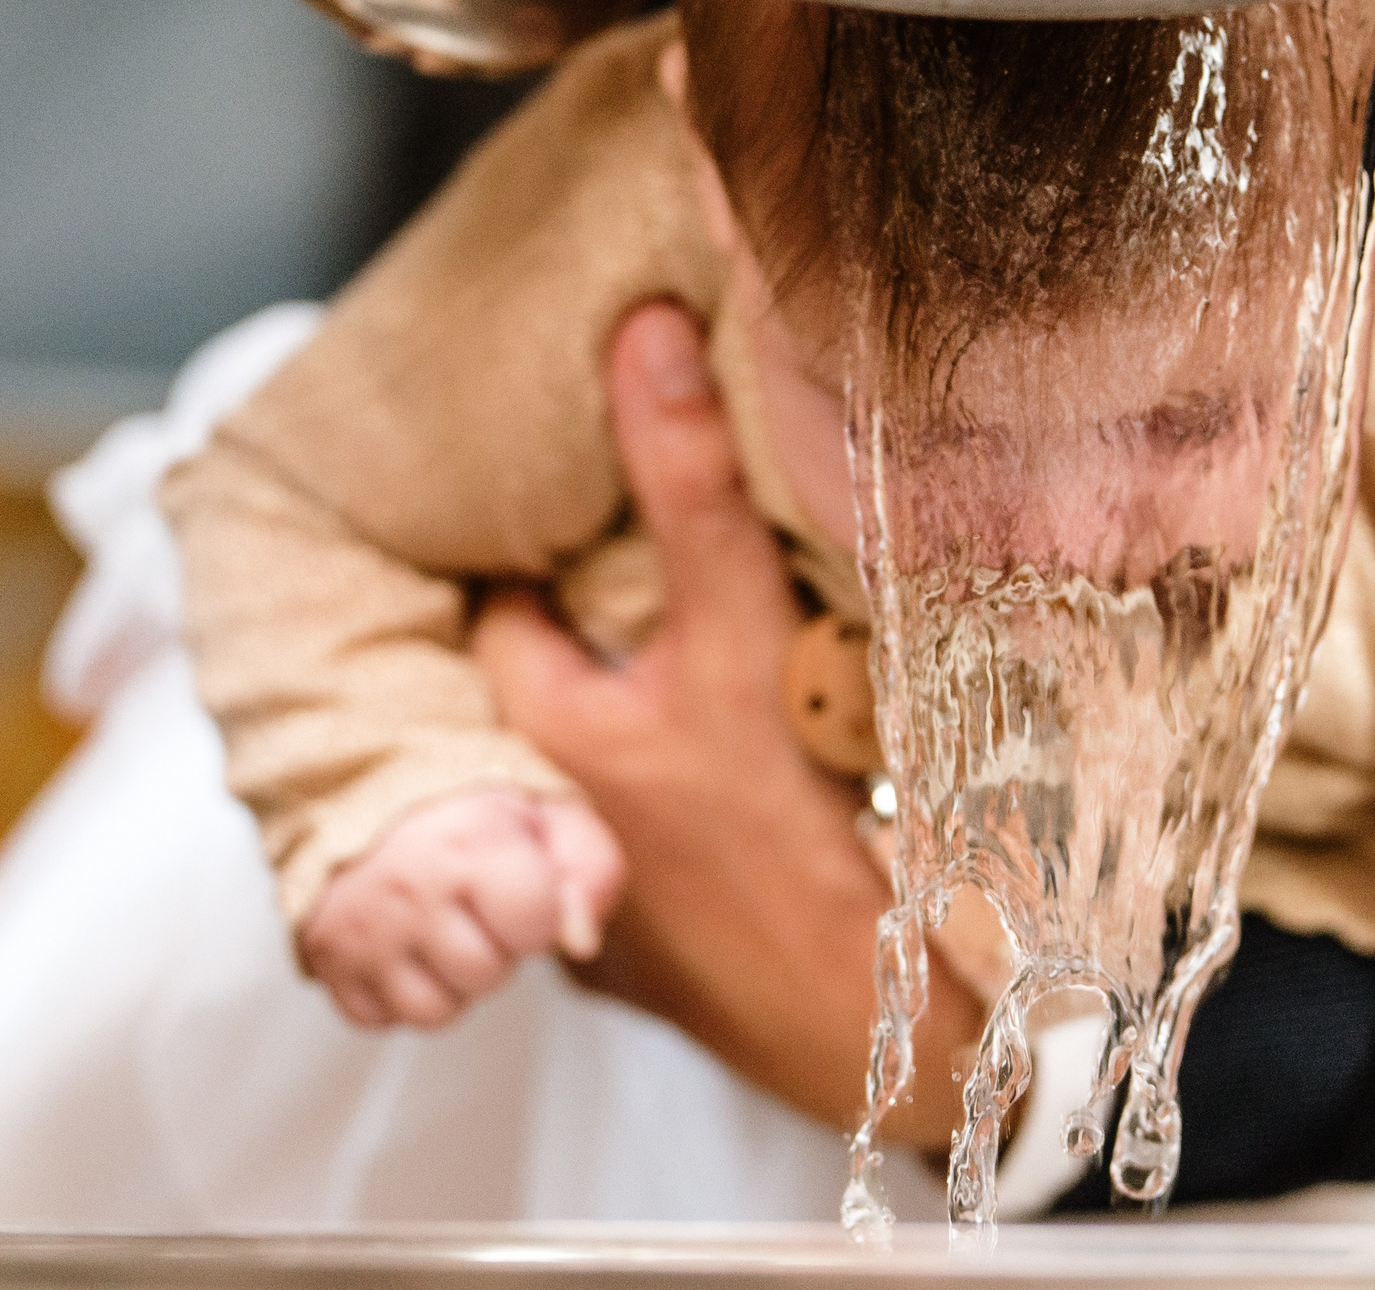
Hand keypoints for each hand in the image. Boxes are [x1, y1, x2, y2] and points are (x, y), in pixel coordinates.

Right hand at [300, 788, 624, 1029]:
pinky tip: (404, 946)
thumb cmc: (465, 806)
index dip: (539, 915)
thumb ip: (590, 868)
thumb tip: (581, 941)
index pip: (535, 928)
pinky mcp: (327, 959)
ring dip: (449, 981)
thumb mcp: (549, 810)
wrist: (364, 784)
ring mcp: (363, 930)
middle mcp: (409, 891)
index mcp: (469, 845)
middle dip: (495, 949)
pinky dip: (397, 993)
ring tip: (443, 930)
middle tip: (476, 906)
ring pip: (433, 1012)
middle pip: (486, 976)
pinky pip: (379, 1018)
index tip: (521, 887)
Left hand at [473, 302, 983, 1145]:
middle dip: (578, 627)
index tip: (561, 490)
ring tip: (679, 656)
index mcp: (547, 736)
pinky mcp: (641, 955)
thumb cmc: (800, 854)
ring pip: (580, 770)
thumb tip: (643, 336)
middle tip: (633, 559)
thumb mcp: (740, 650)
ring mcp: (587, 896)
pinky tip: (721, 786)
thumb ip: (691, 496)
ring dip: (619, 719)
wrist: (877, 1037)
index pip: (497, 605)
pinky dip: (658, 808)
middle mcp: (543, 819)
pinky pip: (628, 847)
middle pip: (540, 688)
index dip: (526, 545)